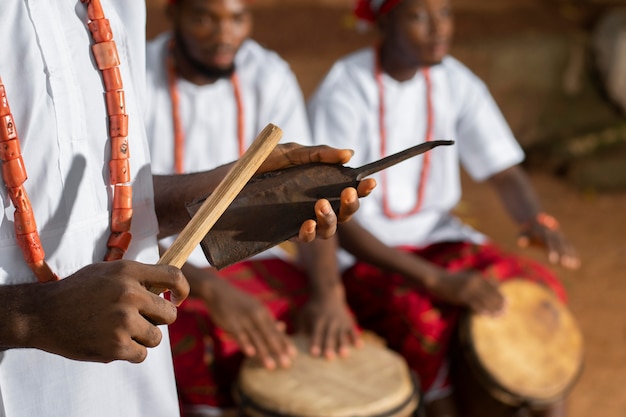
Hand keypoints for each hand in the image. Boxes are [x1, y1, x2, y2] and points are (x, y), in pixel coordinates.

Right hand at [26, 260, 188, 362]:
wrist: (42, 314)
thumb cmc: (78, 291)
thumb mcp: (107, 272)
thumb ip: (137, 278)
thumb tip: (169, 288)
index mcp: (128, 272)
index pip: (174, 276)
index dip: (182, 289)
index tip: (177, 298)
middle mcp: (129, 294)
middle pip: (170, 314)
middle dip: (158, 319)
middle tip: (140, 320)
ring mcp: (122, 321)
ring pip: (157, 337)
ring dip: (143, 338)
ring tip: (121, 331)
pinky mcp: (115, 346)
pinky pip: (142, 354)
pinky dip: (131, 352)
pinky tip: (113, 342)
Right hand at [203, 277, 294, 369]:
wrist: (219, 290)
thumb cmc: (239, 303)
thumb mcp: (255, 309)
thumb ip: (267, 320)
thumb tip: (283, 326)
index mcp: (263, 313)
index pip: (276, 330)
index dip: (284, 342)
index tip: (293, 355)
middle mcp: (257, 315)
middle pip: (269, 335)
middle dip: (278, 351)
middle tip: (287, 365)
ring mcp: (244, 319)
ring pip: (256, 338)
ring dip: (264, 353)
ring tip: (271, 367)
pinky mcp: (231, 322)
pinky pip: (239, 334)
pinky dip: (245, 343)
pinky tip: (250, 354)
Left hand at [258, 143, 376, 241]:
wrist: (229, 181)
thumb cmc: (262, 164)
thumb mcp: (291, 153)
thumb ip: (319, 153)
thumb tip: (349, 154)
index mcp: (321, 186)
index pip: (348, 191)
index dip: (362, 189)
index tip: (369, 182)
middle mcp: (315, 206)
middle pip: (345, 214)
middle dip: (351, 205)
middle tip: (348, 193)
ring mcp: (302, 220)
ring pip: (330, 230)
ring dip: (331, 219)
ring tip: (321, 205)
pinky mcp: (286, 232)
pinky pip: (305, 238)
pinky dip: (310, 232)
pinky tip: (308, 223)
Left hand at [298, 288, 361, 359]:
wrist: (327, 294)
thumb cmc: (312, 308)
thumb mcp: (303, 314)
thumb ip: (301, 328)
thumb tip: (296, 343)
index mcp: (318, 320)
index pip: (316, 333)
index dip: (315, 343)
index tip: (314, 354)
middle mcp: (330, 321)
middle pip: (329, 335)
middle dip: (329, 346)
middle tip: (328, 358)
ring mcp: (341, 321)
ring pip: (342, 335)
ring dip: (343, 345)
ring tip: (344, 355)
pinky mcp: (349, 322)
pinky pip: (353, 331)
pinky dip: (356, 338)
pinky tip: (359, 347)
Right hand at [424, 270, 504, 315]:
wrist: (436, 279)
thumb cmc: (451, 279)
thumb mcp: (466, 276)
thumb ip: (478, 281)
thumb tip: (491, 286)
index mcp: (477, 276)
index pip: (494, 287)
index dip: (501, 296)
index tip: (508, 303)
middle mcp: (475, 281)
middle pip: (491, 294)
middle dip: (499, 304)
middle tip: (505, 312)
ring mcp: (468, 289)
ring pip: (485, 300)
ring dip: (493, 309)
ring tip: (498, 316)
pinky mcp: (462, 296)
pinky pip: (475, 305)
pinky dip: (482, 310)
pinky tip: (487, 315)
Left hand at [517, 215, 579, 269]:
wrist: (536, 220)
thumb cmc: (527, 231)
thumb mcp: (522, 233)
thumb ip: (522, 237)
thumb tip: (521, 242)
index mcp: (544, 233)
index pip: (549, 242)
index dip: (552, 251)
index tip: (553, 261)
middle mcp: (553, 234)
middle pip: (560, 245)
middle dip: (563, 254)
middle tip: (566, 264)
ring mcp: (559, 235)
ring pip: (566, 245)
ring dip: (570, 255)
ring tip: (573, 266)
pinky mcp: (562, 238)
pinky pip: (569, 246)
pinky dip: (573, 254)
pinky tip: (576, 263)